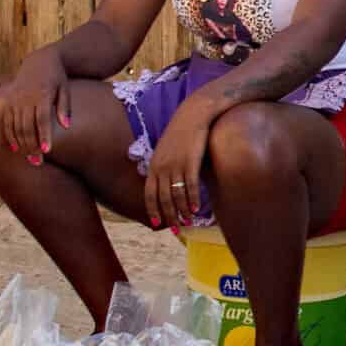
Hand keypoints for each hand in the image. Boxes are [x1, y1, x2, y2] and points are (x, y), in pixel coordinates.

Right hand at [1, 47, 72, 163]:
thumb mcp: (64, 88)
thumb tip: (67, 126)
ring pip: (15, 126)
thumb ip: (65, 107)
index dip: (43, 135)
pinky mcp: (8, 101)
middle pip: (26, 126)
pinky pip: (7, 121)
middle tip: (38, 161)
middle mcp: (25, 97)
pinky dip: (10, 135)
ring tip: (30, 158)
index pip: (42, 119)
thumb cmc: (56, 77)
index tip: (47, 151)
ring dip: (22, 144)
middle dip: (32, 145)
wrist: (39, 60)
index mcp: (41, 94)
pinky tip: (15, 148)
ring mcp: (14, 99)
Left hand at [142, 95, 215, 233]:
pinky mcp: (190, 162)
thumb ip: (163, 169)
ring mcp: (176, 165)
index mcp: (153, 166)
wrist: (193, 115)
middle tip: (176, 230)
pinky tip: (195, 209)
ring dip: (182, 211)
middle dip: (169, 216)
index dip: (153, 210)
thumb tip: (167, 186)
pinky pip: (190, 186)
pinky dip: (192, 200)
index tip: (156, 224)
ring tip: (188, 221)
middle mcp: (162, 168)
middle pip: (163, 199)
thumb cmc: (181, 134)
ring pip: (176, 195)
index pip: (149, 194)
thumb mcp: (165, 151)